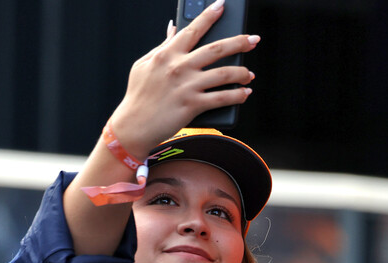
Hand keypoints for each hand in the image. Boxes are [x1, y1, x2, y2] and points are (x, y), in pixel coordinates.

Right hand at [108, 0, 259, 156]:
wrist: (133, 126)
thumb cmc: (138, 95)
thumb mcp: (144, 64)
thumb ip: (163, 46)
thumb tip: (173, 28)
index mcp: (167, 54)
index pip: (193, 29)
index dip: (209, 15)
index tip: (222, 5)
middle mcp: (179, 67)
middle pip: (216, 49)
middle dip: (239, 42)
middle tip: (254, 40)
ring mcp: (187, 86)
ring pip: (224, 74)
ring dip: (242, 73)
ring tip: (250, 74)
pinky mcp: (193, 105)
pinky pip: (222, 98)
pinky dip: (237, 95)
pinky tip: (245, 93)